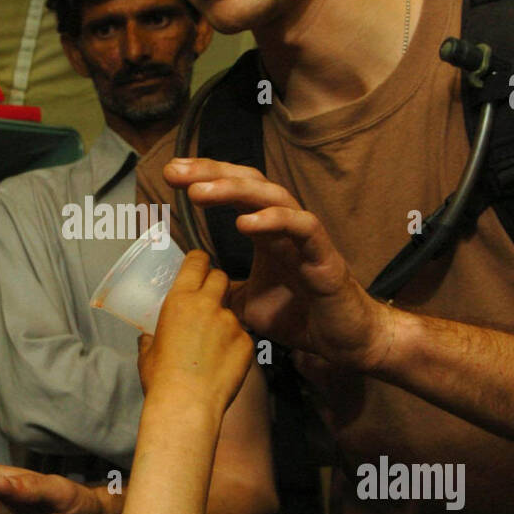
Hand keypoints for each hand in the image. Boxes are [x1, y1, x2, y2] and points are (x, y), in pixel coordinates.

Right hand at [136, 249, 255, 415]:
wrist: (187, 405)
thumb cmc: (161, 379)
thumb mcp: (147, 352)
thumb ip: (150, 337)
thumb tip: (148, 337)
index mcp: (180, 301)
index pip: (197, 262)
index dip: (199, 259)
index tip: (199, 264)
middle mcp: (208, 306)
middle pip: (221, 277)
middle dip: (216, 284)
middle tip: (208, 300)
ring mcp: (231, 324)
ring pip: (232, 312)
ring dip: (224, 321)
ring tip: (212, 346)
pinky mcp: (247, 343)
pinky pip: (242, 337)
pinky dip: (234, 345)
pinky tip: (223, 363)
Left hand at [163, 157, 394, 370]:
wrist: (343, 342)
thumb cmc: (301, 317)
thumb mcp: (246, 305)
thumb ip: (222, 291)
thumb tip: (191, 291)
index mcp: (267, 232)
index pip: (235, 192)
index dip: (205, 178)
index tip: (170, 173)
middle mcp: (285, 226)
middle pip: (249, 183)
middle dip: (211, 173)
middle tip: (174, 171)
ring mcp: (306, 238)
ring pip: (273, 196)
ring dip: (235, 190)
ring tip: (199, 192)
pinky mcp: (325, 257)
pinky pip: (303, 227)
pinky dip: (274, 221)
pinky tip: (244, 223)